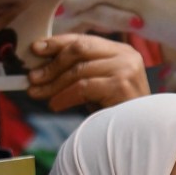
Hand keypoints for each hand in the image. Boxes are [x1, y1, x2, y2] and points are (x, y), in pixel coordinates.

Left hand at [25, 32, 151, 111]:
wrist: (142, 134)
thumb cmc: (118, 112)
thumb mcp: (100, 85)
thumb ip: (80, 71)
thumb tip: (42, 68)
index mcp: (121, 50)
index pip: (84, 40)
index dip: (57, 43)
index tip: (36, 49)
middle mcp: (126, 55)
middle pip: (79, 50)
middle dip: (52, 64)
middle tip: (32, 78)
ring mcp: (126, 69)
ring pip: (78, 70)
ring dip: (53, 84)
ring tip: (38, 94)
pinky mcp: (121, 85)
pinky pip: (83, 87)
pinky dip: (64, 96)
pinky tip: (55, 105)